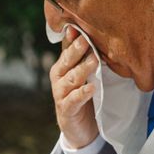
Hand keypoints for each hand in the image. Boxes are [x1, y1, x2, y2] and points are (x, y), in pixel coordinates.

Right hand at [49, 26, 99, 148]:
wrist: (78, 126)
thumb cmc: (82, 93)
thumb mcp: (83, 73)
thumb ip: (86, 55)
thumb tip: (95, 33)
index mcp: (63, 64)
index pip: (67, 47)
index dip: (72, 37)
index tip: (78, 26)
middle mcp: (58, 76)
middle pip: (67, 60)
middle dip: (77, 49)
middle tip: (87, 39)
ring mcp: (60, 93)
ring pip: (71, 78)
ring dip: (83, 69)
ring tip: (95, 61)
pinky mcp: (66, 109)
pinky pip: (74, 99)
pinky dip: (82, 93)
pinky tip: (91, 88)